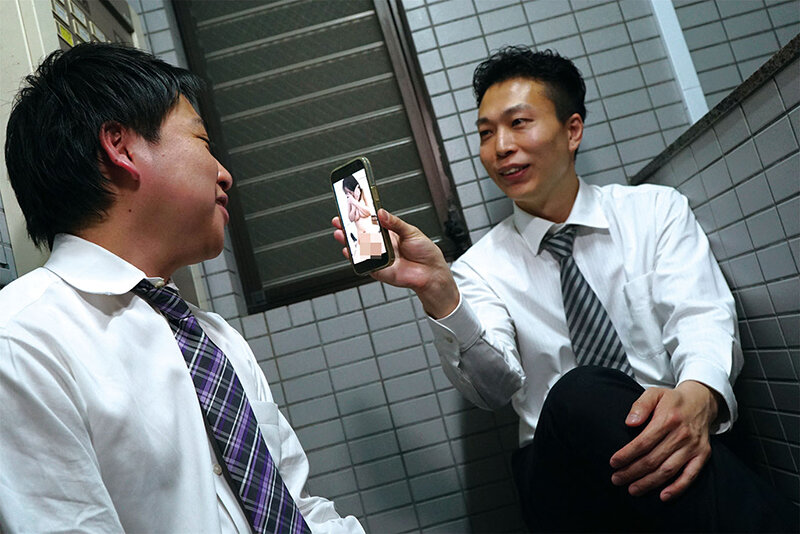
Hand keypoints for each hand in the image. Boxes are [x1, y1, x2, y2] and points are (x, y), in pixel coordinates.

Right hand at [332, 209, 459, 317]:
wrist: (431, 272)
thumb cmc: (425, 252)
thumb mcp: (411, 231)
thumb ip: (394, 223)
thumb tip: (381, 213)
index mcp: (389, 233)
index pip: (371, 223)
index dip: (360, 217)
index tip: (350, 209)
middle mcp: (382, 245)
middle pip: (361, 235)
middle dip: (348, 228)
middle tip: (339, 220)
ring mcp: (379, 257)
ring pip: (359, 249)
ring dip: (348, 241)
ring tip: (341, 233)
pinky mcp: (378, 270)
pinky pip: (363, 264)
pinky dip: (354, 258)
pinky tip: (349, 250)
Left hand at [609, 380, 719, 500]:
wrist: (701, 401)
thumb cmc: (671, 400)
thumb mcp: (654, 394)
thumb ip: (640, 405)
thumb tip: (629, 422)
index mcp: (668, 419)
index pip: (643, 442)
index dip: (627, 455)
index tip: (613, 463)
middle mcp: (682, 435)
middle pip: (653, 459)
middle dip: (632, 472)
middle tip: (616, 479)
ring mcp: (693, 447)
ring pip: (668, 470)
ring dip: (649, 483)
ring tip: (632, 489)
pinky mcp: (703, 455)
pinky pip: (690, 476)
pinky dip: (677, 488)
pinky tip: (663, 496)